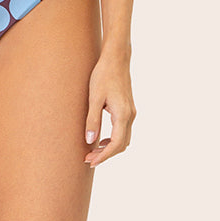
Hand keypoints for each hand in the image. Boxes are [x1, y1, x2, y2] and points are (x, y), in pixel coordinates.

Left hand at [84, 51, 135, 166]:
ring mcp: (131, 112)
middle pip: (121, 145)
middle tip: (88, 158)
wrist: (116, 59)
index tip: (90, 161)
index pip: (115, 144)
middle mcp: (130, 115)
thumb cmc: (103, 75)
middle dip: (106, 154)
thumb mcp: (94, 97)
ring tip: (93, 150)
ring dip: (110, 148)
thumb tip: (90, 140)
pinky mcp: (128, 108)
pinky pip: (123, 130)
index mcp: (122, 114)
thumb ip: (92, 120)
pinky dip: (114, 139)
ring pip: (124, 139)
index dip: (103, 156)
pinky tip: (101, 138)